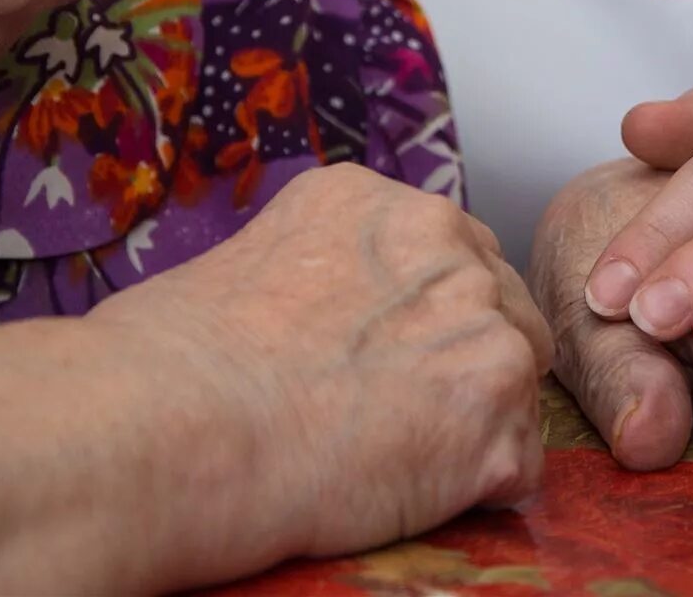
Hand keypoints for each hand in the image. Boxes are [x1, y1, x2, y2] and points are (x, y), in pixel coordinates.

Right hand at [94, 162, 553, 564]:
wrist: (177, 425)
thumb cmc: (175, 362)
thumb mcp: (251, 261)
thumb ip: (323, 271)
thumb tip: (330, 318)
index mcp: (376, 201)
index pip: (447, 253)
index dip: (422, 317)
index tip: (384, 360)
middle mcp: (442, 240)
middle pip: (500, 304)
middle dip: (464, 359)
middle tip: (397, 414)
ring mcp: (479, 321)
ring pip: (517, 380)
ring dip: (473, 423)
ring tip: (391, 455)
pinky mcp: (495, 408)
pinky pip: (517, 464)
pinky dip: (475, 491)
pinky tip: (403, 489)